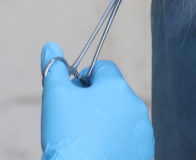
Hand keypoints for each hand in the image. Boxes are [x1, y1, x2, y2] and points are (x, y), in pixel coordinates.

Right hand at [41, 42, 153, 159]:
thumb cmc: (67, 135)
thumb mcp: (55, 96)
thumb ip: (54, 68)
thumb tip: (51, 46)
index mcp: (116, 86)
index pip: (102, 68)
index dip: (85, 79)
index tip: (73, 96)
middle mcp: (136, 105)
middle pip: (113, 92)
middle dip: (95, 100)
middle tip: (76, 119)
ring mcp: (143, 132)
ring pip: (121, 115)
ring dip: (107, 120)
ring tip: (88, 138)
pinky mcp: (144, 152)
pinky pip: (129, 138)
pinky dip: (116, 141)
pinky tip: (100, 151)